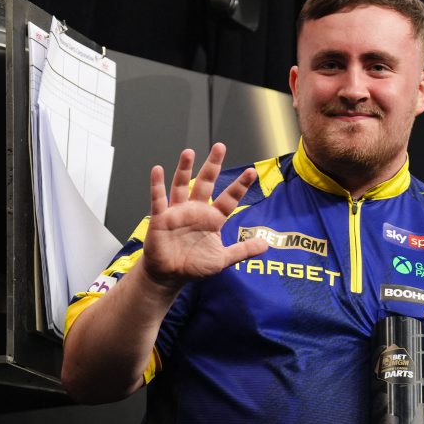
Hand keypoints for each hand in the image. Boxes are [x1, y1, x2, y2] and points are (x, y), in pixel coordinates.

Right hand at [141, 144, 267, 290]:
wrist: (169, 276)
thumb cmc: (194, 266)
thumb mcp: (222, 259)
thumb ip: (243, 251)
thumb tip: (266, 245)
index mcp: (213, 218)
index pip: (229, 198)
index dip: (240, 186)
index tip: (252, 172)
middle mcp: (196, 210)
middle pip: (206, 183)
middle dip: (213, 165)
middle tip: (220, 147)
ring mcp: (178, 212)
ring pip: (182, 185)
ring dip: (184, 169)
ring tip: (189, 152)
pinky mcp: (161, 218)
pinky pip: (159, 199)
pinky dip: (157, 185)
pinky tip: (157, 170)